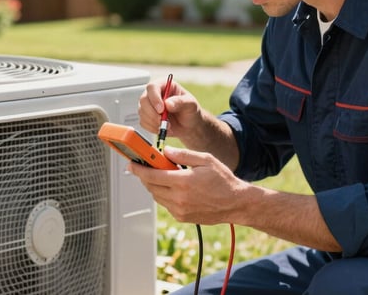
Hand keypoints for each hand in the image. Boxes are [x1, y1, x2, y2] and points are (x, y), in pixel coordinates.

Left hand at [128, 146, 246, 224]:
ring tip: (160, 176)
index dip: (138, 169)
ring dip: (154, 186)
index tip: (131, 164)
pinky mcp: (182, 217)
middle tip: (143, 167)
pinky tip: (173, 188)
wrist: (236, 203)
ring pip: (157, 196)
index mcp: (183, 182)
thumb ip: (182, 155)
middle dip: (144, 177)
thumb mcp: (205, 159)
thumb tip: (164, 152)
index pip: (151, 175)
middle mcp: (179, 198)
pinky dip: (164, 195)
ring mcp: (180, 210)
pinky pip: (166, 205)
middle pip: (151, 187)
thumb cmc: (223, 180)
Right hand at [138, 78, 203, 141]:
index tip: (161, 110)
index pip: (152, 87)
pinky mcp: (147, 116)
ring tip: (168, 126)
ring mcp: (149, 105)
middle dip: (152, 113)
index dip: (154, 98)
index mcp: (165, 85)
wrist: (189, 126)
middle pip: (144, 100)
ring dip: (154, 122)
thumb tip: (168, 103)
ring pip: (142, 112)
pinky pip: (143, 122)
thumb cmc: (190, 111)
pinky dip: (152, 128)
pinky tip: (163, 128)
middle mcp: (154, 94)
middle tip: (162, 122)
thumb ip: (181, 102)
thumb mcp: (191, 105)